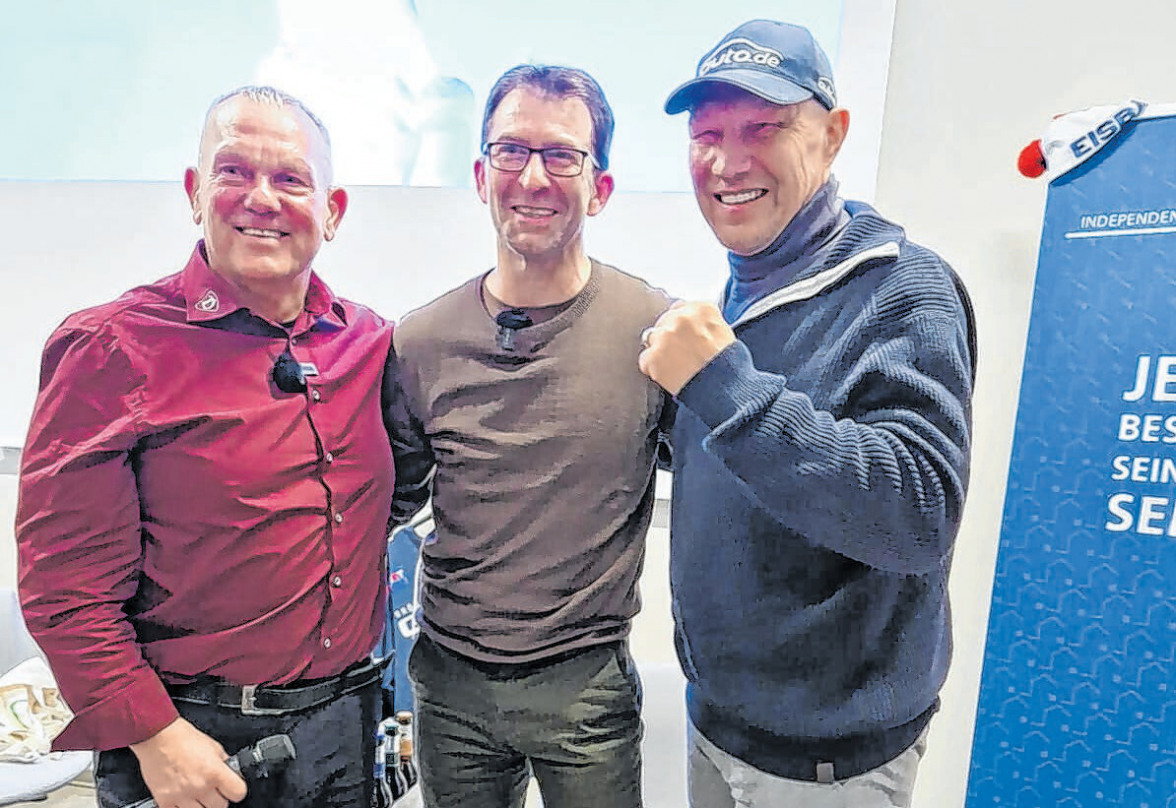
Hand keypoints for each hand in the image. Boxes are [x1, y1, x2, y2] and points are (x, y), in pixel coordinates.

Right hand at [130, 717, 247, 806]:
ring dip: (201, 805)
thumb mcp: (214, 747)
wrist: (158, 737)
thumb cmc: (183, 738)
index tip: (232, 788)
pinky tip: (183, 796)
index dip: (236, 790)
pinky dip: (182, 807)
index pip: (238, 793)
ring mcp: (182, 796)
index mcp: (215, 771)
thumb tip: (232, 774)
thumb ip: (224, 764)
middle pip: (220, 806)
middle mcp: (200, 786)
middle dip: (218, 798)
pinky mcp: (165, 801)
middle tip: (212, 790)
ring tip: (196, 792)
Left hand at [638, 301, 735, 395]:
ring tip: (675, 366)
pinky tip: (668, 376)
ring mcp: (665, 336)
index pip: (681, 308)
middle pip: (664, 322)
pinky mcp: (653, 356)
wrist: (724, 389)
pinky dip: (653, 369)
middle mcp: (681, 318)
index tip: (683, 335)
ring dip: (660, 351)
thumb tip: (695, 326)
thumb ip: (706, 323)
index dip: (681, 325)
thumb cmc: (729, 365)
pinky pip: (645, 360)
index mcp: (701, 309)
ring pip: (652, 338)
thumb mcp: (725, 333)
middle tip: (680, 354)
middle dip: (669, 337)